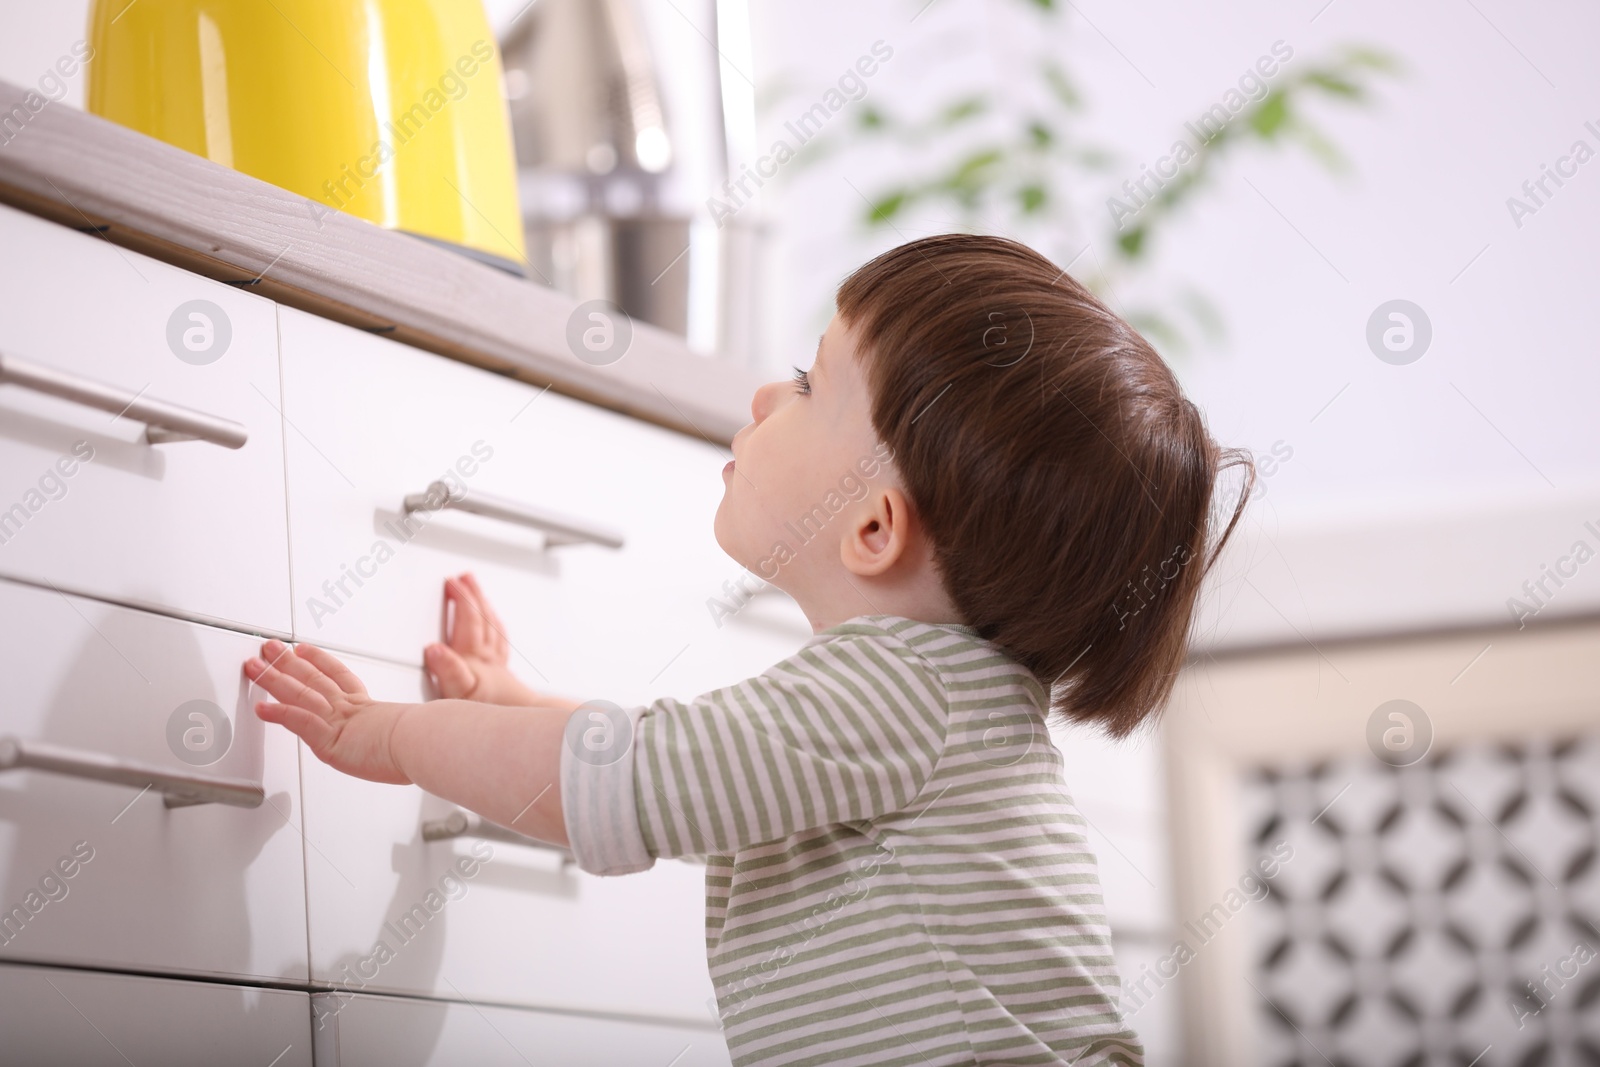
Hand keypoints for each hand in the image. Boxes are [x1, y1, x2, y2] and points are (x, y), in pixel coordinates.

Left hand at [245, 639, 411, 784]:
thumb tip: (432, 731)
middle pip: (312, 678)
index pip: (338, 677)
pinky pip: (299, 720)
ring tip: (253, 667)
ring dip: (274, 679)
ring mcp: (338, 722)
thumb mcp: (415, 732)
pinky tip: (261, 706)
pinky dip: (279, 713)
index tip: (303, 649)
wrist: (426, 742)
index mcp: (369, 708)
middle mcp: (350, 710)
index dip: (319, 660)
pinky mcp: (328, 738)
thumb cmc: (427, 742)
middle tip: (268, 648)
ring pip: (300, 694)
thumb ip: (410, 731)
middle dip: (287, 662)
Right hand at [425, 573, 540, 706]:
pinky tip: (492, 630)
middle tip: (463, 577)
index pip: (468, 620)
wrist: (523, 729)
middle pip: (482, 618)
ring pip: (492, 627)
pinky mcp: (501, 678)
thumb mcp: (461, 696)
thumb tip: (433, 648)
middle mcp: (488, 659)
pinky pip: (499, 643)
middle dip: (472, 595)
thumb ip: (448, 671)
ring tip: (477, 592)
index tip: (449, 582)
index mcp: (475, 658)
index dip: (460, 598)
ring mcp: (496, 667)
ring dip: (484, 607)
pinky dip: (494, 629)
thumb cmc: (491, 713)